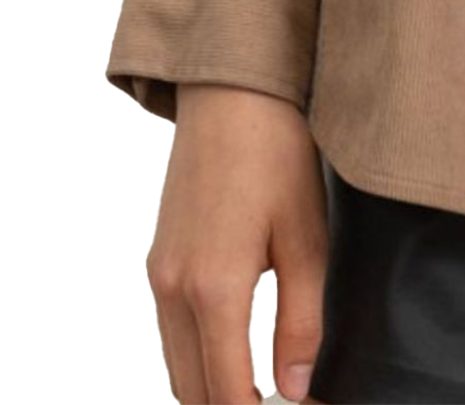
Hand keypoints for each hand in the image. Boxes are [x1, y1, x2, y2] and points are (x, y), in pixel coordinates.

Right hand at [144, 83, 327, 403]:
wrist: (232, 90)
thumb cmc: (276, 154)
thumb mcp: (307, 239)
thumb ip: (301, 323)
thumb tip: (296, 388)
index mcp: (212, 289)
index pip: (226, 394)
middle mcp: (172, 289)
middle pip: (191, 391)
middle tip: (280, 400)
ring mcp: (158, 273)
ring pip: (177, 365)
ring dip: (212, 387)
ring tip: (262, 386)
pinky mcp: (157, 257)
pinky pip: (170, 330)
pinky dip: (198, 355)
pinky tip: (236, 346)